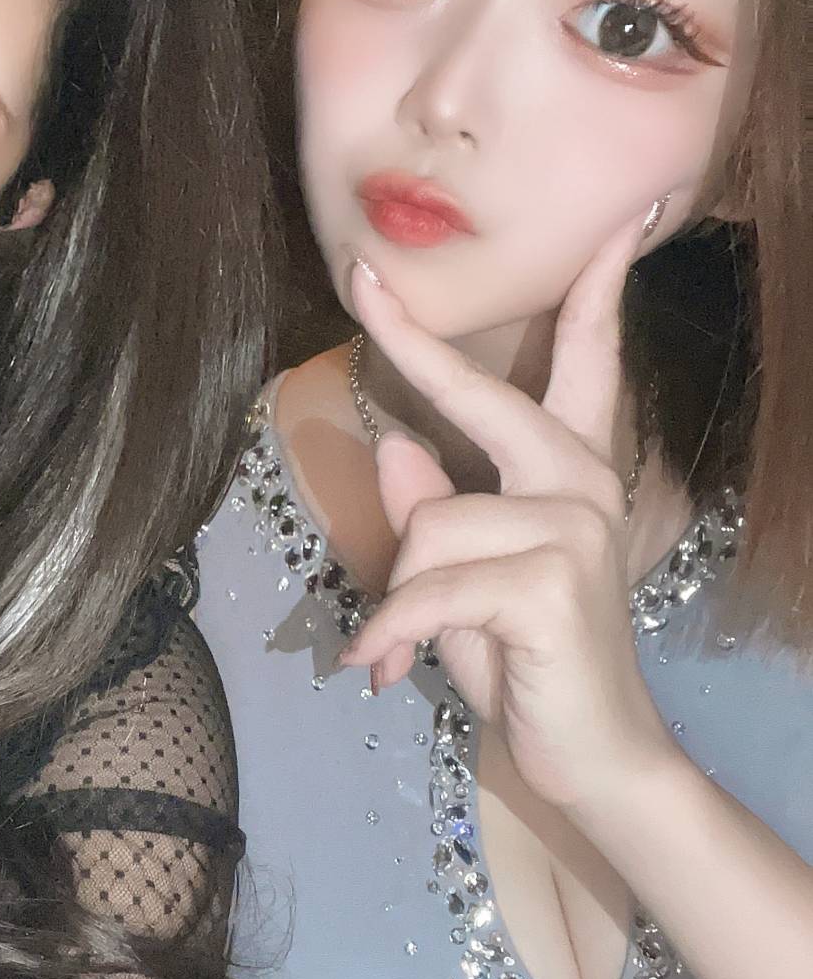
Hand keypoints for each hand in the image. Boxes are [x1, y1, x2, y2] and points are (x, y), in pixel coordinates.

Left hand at [338, 215, 675, 811]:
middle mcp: (581, 485)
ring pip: (431, 525)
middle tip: (358, 277)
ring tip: (399, 650)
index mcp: (569, 472)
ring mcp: (573, 531)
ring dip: (398, 598)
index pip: (581, 362)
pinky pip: (431, 585)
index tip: (620, 220)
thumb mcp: (462, 580)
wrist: (589, 758)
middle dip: (417, 342)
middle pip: (488, 396)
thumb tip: (394, 445)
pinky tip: (387, 669)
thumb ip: (437, 510)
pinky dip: (395, 631)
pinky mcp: (550, 584)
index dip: (590, 288)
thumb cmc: (524, 663)